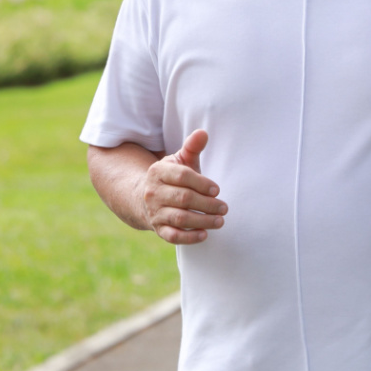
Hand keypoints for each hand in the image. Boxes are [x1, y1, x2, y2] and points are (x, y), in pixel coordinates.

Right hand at [141, 130, 224, 244]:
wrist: (145, 198)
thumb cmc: (172, 178)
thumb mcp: (179, 161)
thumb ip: (191, 147)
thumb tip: (203, 133)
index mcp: (158, 171)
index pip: (182, 176)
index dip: (202, 183)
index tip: (217, 190)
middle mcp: (153, 192)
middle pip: (183, 198)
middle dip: (207, 204)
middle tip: (224, 208)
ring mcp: (154, 212)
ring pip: (180, 218)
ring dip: (202, 221)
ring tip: (220, 221)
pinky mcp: (158, 229)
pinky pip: (173, 236)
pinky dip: (189, 237)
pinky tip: (204, 235)